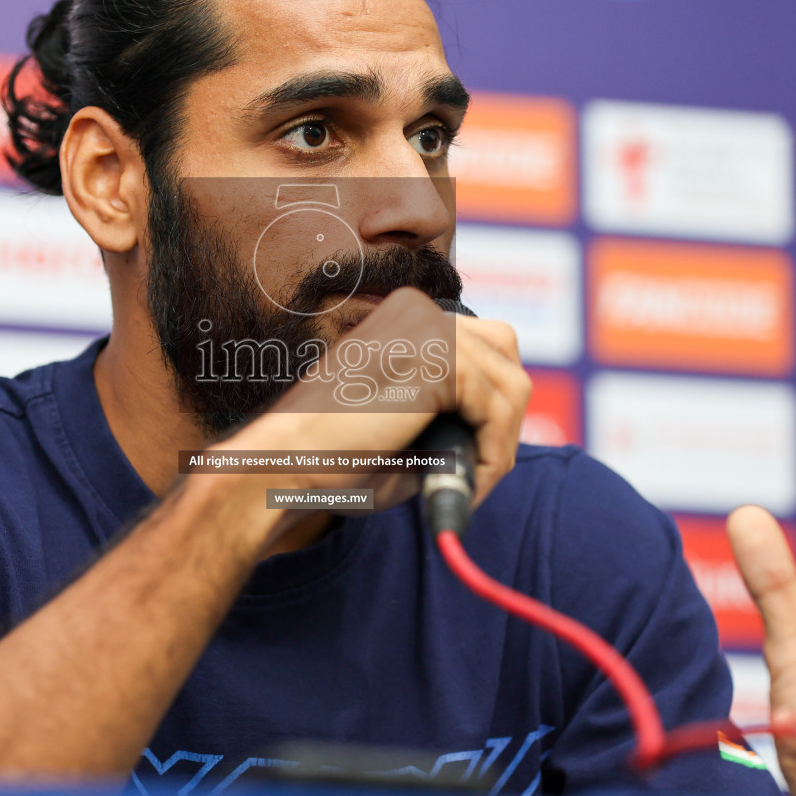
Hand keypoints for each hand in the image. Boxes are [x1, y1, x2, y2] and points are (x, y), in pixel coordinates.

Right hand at [217, 287, 530, 512]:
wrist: (285, 466)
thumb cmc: (334, 459)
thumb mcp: (405, 421)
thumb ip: (449, 410)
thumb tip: (500, 427)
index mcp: (406, 318)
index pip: (483, 348)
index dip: (487, 406)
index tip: (471, 459)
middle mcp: (419, 311)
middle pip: (505, 352)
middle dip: (504, 416)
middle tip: (479, 469)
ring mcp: (428, 329)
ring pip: (510, 384)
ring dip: (500, 443)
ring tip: (469, 484)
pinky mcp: (436, 359)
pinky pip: (498, 408)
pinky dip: (492, 452)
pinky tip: (464, 480)